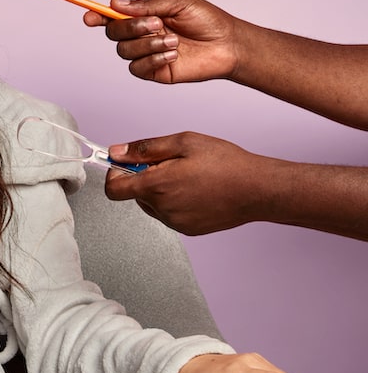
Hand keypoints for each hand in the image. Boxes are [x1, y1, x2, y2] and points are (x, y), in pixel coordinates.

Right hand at [83, 0, 238, 83]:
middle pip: (114, 33)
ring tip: (174, 41)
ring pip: (124, 51)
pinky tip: (173, 55)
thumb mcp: (178, 3)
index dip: (97, 16)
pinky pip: (137, 68)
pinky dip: (153, 59)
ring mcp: (146, 54)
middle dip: (131, 28)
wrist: (227, 45)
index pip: (112, 17)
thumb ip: (147, 4)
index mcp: (144, 16)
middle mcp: (141, 35)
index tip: (89, 17)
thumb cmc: (207, 20)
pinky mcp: (153, 72)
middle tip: (156, 23)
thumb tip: (116, 4)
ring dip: (148, 44)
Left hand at [104, 132, 267, 234]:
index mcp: (157, 186)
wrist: (258, 189)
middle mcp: (162, 209)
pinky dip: (174, 201)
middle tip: (170, 163)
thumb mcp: (183, 142)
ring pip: (151, 204)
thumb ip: (145, 149)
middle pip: (134, 194)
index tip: (127, 163)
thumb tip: (117, 152)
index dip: (115, 173)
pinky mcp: (188, 229)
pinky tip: (196, 190)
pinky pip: (169, 214)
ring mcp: (175, 222)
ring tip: (188, 176)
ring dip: (159, 190)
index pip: (113, 189)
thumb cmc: (226, 163)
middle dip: (143, 177)